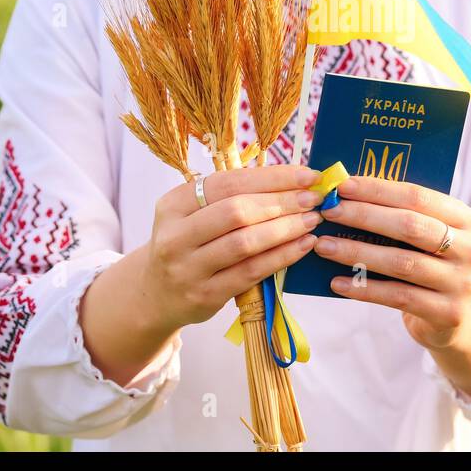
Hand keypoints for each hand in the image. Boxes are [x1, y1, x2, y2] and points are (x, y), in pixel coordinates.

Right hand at [139, 164, 323, 332]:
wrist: (157, 294)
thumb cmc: (189, 244)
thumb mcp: (193, 214)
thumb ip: (232, 196)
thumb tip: (292, 180)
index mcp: (174, 204)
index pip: (229, 182)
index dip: (273, 177)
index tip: (308, 175)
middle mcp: (175, 235)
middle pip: (237, 211)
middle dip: (282, 202)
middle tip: (313, 198)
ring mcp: (188, 268)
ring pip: (245, 243)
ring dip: (285, 229)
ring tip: (312, 220)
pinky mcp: (205, 295)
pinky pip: (251, 272)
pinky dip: (282, 256)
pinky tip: (302, 245)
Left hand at [314, 174, 470, 350]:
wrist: (461, 317)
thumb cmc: (432, 265)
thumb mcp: (430, 237)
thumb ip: (402, 215)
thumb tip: (347, 194)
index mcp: (466, 219)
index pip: (418, 196)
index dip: (378, 190)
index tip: (342, 186)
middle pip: (410, 226)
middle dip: (364, 216)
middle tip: (328, 212)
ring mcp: (462, 283)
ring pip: (402, 262)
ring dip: (357, 252)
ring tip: (324, 246)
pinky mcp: (448, 313)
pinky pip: (398, 297)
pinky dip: (364, 289)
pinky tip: (337, 283)